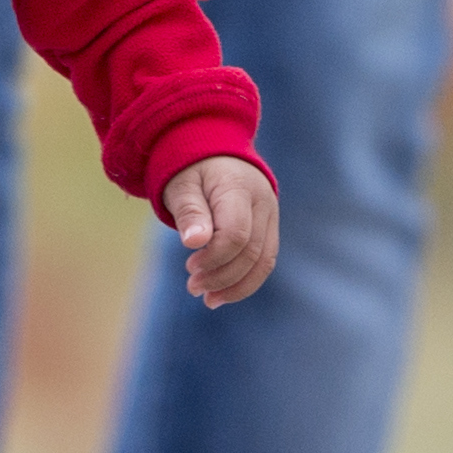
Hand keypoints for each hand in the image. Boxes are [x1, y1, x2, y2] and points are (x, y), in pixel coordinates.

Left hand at [167, 156, 279, 308]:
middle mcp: (263, 202)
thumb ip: (189, 211)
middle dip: (222, 277)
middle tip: (193, 288)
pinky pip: (265, 260)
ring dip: (237, 286)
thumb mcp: (182, 185)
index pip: (236, 235)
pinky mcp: (270, 228)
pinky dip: (246, 280)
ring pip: (264, 261)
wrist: (214, 152)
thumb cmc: (192, 170)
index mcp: (239, 187)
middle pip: (251, 252)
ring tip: (209, 299)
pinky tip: (223, 293)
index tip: (189, 266)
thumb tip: (194, 242)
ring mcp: (271, 215)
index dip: (214, 258)